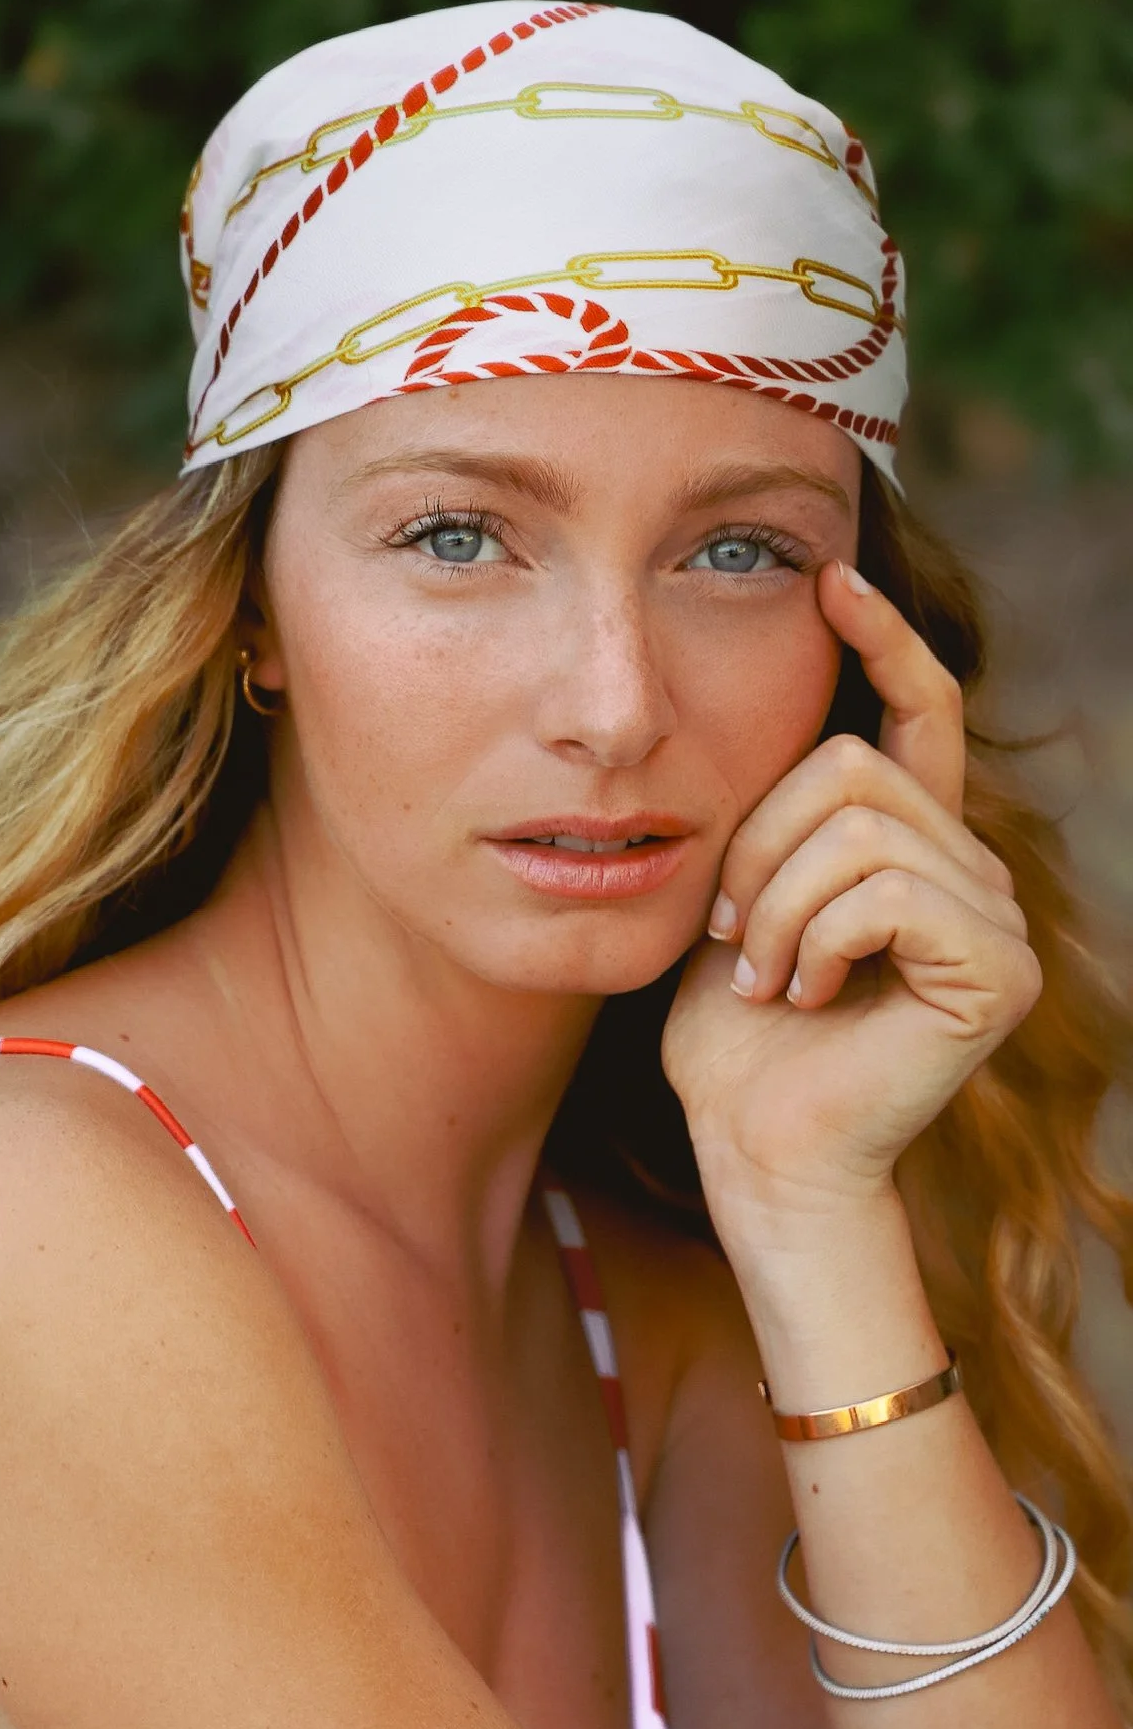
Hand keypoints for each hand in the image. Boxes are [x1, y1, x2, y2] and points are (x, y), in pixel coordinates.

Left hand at [662, 561, 1040, 1227]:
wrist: (758, 1150)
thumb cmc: (733, 1043)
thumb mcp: (732, 904)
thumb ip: (764, 823)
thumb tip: (750, 707)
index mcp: (909, 846)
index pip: (918, 713)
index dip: (882, 641)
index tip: (830, 579)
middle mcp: (968, 870)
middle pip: (853, 767)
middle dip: (760, 846)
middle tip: (731, 935)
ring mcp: (994, 919)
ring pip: (860, 829)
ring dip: (777, 907)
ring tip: (766, 979)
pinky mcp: (998, 970)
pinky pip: (885, 894)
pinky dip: (817, 943)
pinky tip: (809, 1000)